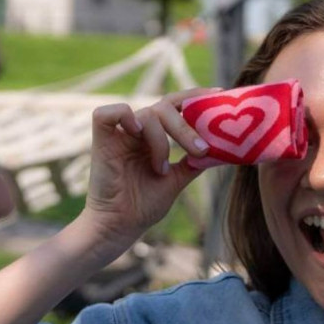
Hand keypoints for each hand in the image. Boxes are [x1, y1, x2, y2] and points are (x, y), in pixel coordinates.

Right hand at [83, 88, 217, 243]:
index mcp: (154, 136)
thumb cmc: (143, 206)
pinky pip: (107, 113)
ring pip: (147, 114)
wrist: (120, 227)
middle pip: (166, 106)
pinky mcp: (102, 141)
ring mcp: (120, 135)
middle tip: (201, 150)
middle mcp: (138, 131)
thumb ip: (193, 163)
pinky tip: (137, 133)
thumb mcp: (176, 181)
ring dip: (162, 141)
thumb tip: (221, 148)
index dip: (195, 96)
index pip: (175, 104)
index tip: (220, 95)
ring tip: (161, 169)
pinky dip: (124, 116)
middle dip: (186, 126)